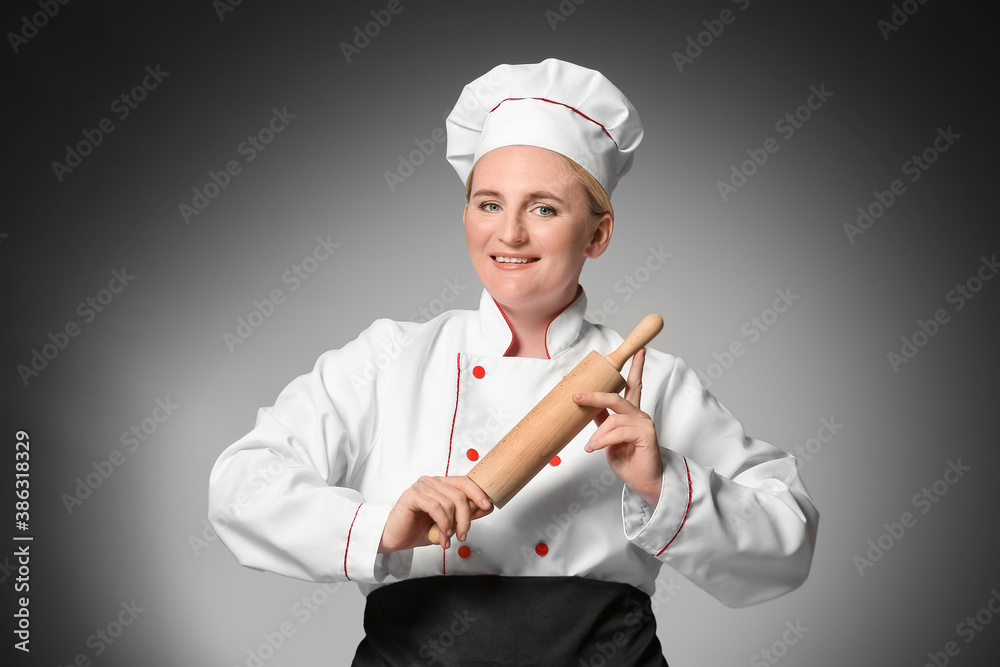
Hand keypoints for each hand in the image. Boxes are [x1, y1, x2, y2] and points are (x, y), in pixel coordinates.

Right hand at [378, 475, 492, 552]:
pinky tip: (441, 534)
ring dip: (452, 525)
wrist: (394, 538)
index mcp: (440, 484)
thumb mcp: (447, 524)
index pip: (464, 482)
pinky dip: (443, 523)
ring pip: (449, 502)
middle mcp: (431, 482)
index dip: (478, 493)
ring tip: (447, 538)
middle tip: (463, 534)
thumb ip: (463, 515)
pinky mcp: (412, 496)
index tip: (488, 506)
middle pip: (459, 494)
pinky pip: (436, 507)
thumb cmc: (417, 529)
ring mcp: (421, 487)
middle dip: (465, 518)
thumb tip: (485, 508)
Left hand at [572, 348, 662, 505]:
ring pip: (614, 418)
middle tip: (576, 395)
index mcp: (631, 412)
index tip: (637, 351)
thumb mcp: (608, 437)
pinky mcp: (646, 434)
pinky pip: (619, 431)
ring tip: (591, 447)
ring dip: (598, 434)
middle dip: (594, 395)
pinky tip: (597, 448)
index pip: (633, 384)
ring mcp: (644, 423)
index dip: (635, 367)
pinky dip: (604, 440)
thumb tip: (586, 407)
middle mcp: (639, 414)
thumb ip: (602, 420)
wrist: (642, 480)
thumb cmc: (628, 459)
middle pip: (616, 396)